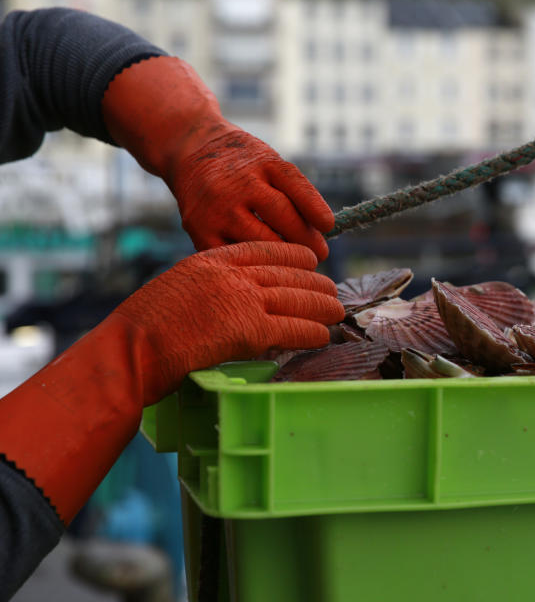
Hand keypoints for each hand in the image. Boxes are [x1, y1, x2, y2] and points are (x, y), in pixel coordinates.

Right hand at [0, 242, 342, 523]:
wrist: (130, 351)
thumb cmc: (143, 330)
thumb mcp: (178, 288)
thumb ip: (210, 287)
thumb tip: (235, 300)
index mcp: (211, 259)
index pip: (264, 250)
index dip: (293, 255)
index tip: (310, 260)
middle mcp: (231, 274)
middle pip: (288, 273)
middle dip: (314, 282)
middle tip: (331, 290)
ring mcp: (242, 300)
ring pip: (297, 298)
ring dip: (322, 306)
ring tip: (336, 312)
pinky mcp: (249, 330)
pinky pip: (294, 328)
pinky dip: (312, 332)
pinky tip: (322, 335)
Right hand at [102, 56, 333, 258]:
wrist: (191, 149)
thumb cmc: (244, 164)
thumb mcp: (270, 163)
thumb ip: (295, 192)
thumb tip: (321, 232)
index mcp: (263, 163)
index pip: (295, 185)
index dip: (315, 208)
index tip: (329, 226)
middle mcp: (237, 183)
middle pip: (281, 216)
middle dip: (305, 240)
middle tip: (320, 255)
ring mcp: (216, 207)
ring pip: (259, 241)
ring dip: (284, 258)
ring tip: (299, 266)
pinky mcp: (198, 229)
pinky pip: (233, 255)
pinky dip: (253, 263)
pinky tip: (267, 268)